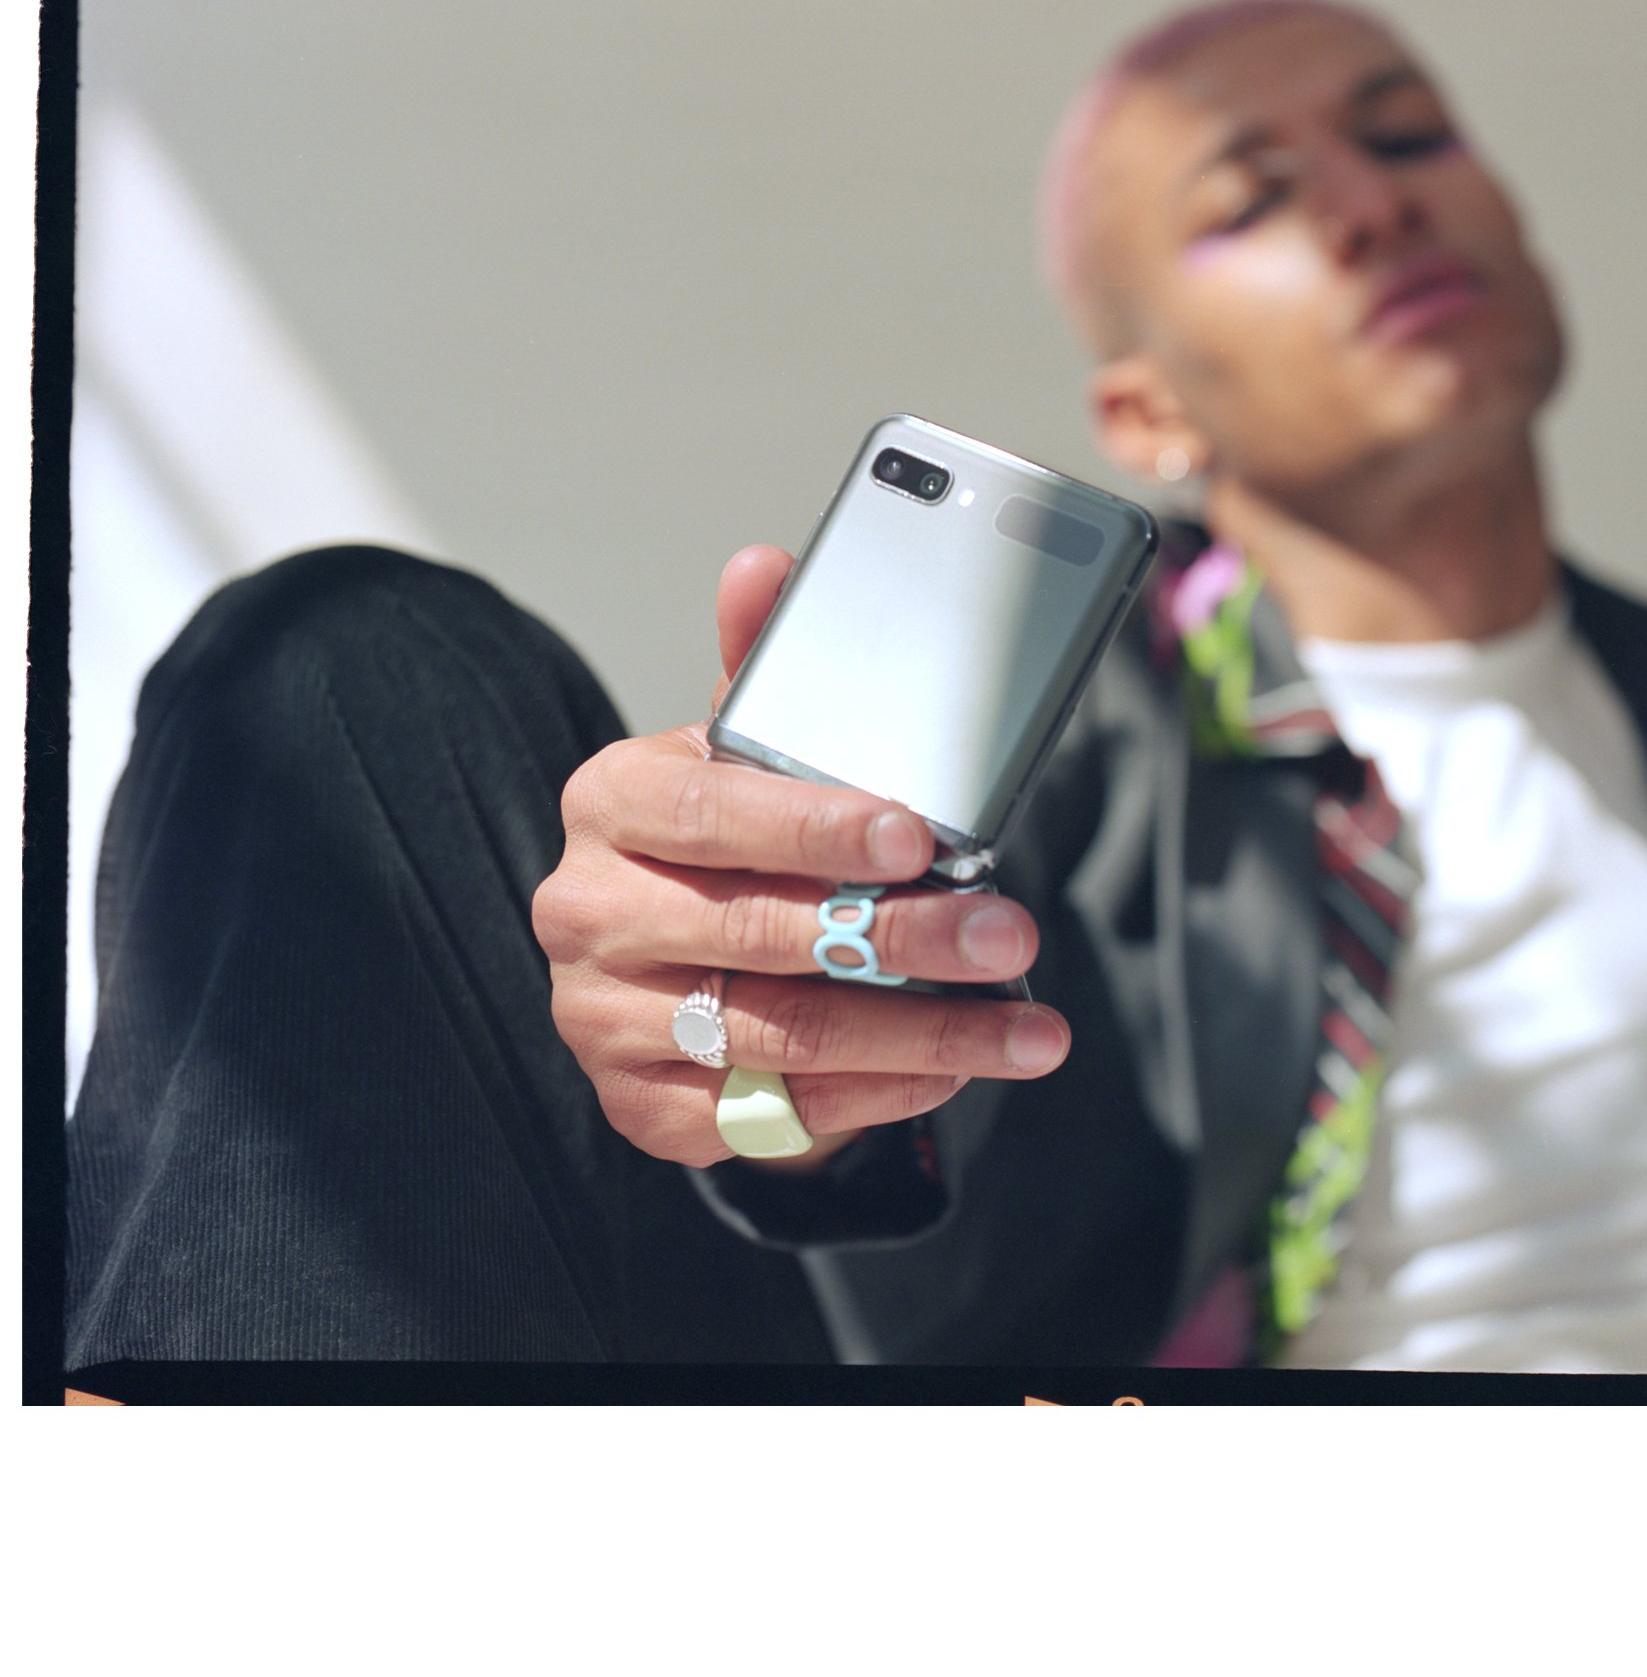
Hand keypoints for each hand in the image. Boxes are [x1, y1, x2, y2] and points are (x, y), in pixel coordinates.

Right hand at [533, 544, 1067, 1169]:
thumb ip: (764, 665)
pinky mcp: (644, 1109)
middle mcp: (587, 915)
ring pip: (780, 1034)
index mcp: (608, 803)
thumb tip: (763, 564)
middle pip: (758, 934)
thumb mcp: (741, 750)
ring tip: (1028, 1028)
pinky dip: (877, 1095)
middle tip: (1011, 934)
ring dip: (921, 1035)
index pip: (708, 814)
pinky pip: (774, 1112)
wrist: (670, 962)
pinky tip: (956, 1071)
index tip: (919, 836)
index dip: (814, 829)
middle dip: (903, 938)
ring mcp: (605, 1021)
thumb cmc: (726, 840)